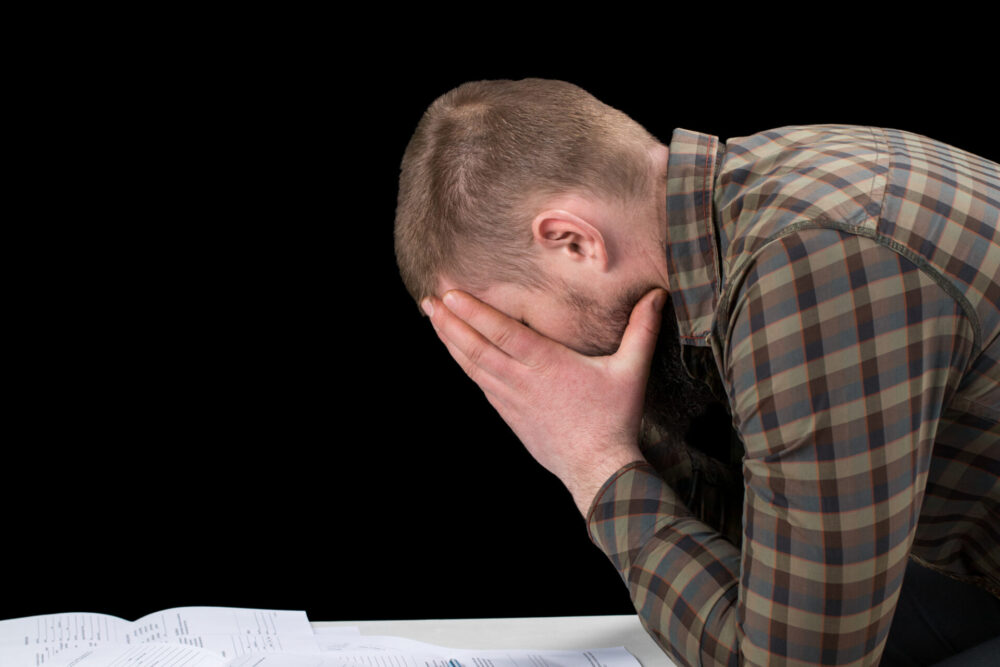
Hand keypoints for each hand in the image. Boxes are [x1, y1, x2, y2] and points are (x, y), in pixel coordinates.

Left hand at [422, 288, 665, 512]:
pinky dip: (464, 365)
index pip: (502, 332)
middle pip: (476, 347)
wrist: (597, 470)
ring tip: (432, 319)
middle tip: (427, 299)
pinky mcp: (509, 415)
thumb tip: (658, 295)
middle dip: (449, 322)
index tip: (450, 294)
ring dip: (450, 341)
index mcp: (547, 364)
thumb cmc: (614, 420)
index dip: (474, 312)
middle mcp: (522, 380)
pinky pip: (480, 385)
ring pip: (472, 366)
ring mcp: (511, 400)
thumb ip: (642, 330)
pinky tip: (456, 353)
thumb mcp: (631, 372)